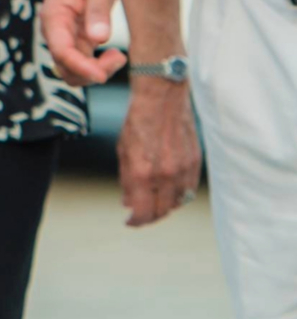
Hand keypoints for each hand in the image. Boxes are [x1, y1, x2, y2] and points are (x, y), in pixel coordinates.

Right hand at [41, 0, 125, 85]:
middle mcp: (55, 29)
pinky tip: (116, 54)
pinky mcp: (77, 40)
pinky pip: (83, 64)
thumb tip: (99, 39)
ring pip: (72, 70)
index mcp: (54, 14)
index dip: (79, 65)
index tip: (102, 75)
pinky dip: (100, 67)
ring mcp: (65, 36)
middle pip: (63, 66)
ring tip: (119, 56)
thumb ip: (98, 10)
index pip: (60, 49)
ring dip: (95, 72)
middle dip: (89, 71)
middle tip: (119, 58)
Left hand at [118, 81, 201, 226]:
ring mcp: (184, 170)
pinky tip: (168, 189)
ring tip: (153, 201)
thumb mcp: (123, 150)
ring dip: (165, 206)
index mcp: (143, 172)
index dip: (135, 221)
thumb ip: (127, 179)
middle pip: (161, 211)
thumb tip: (127, 203)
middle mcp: (166, 175)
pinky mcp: (196, 163)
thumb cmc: (138, 121)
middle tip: (140, 213)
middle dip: (149, 216)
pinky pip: (189, 189)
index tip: (129, 221)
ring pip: (177, 203)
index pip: (142, 212)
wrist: (162, 98)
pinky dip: (179, 194)